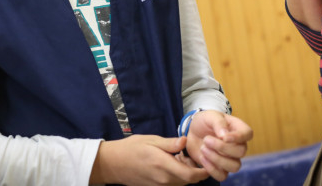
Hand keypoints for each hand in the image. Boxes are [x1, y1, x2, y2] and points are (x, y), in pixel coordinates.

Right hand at [91, 134, 209, 185]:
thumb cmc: (131, 148)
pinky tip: (170, 165)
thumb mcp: (151, 140)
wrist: (113, 164)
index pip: (191, 175)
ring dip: (186, 174)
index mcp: (164, 165)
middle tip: (190, 156)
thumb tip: (185, 141)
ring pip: (181, 183)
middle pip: (189, 180)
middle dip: (195, 170)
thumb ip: (170, 143)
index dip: (203, 171)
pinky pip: (172, 184)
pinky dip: (177, 176)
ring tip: (179, 159)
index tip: (208, 161)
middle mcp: (164, 179)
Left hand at [185, 112, 251, 181]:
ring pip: (234, 166)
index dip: (239, 137)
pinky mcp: (221, 168)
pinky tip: (202, 158)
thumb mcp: (210, 116)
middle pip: (241, 152)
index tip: (224, 137)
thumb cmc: (205, 121)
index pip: (248, 134)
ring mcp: (231, 158)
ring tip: (203, 148)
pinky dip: (212, 169)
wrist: (193, 132)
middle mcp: (238, 145)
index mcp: (238, 128)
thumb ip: (218, 123)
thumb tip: (225, 135)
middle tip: (206, 139)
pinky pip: (222, 176)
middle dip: (222, 147)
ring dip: (217, 159)